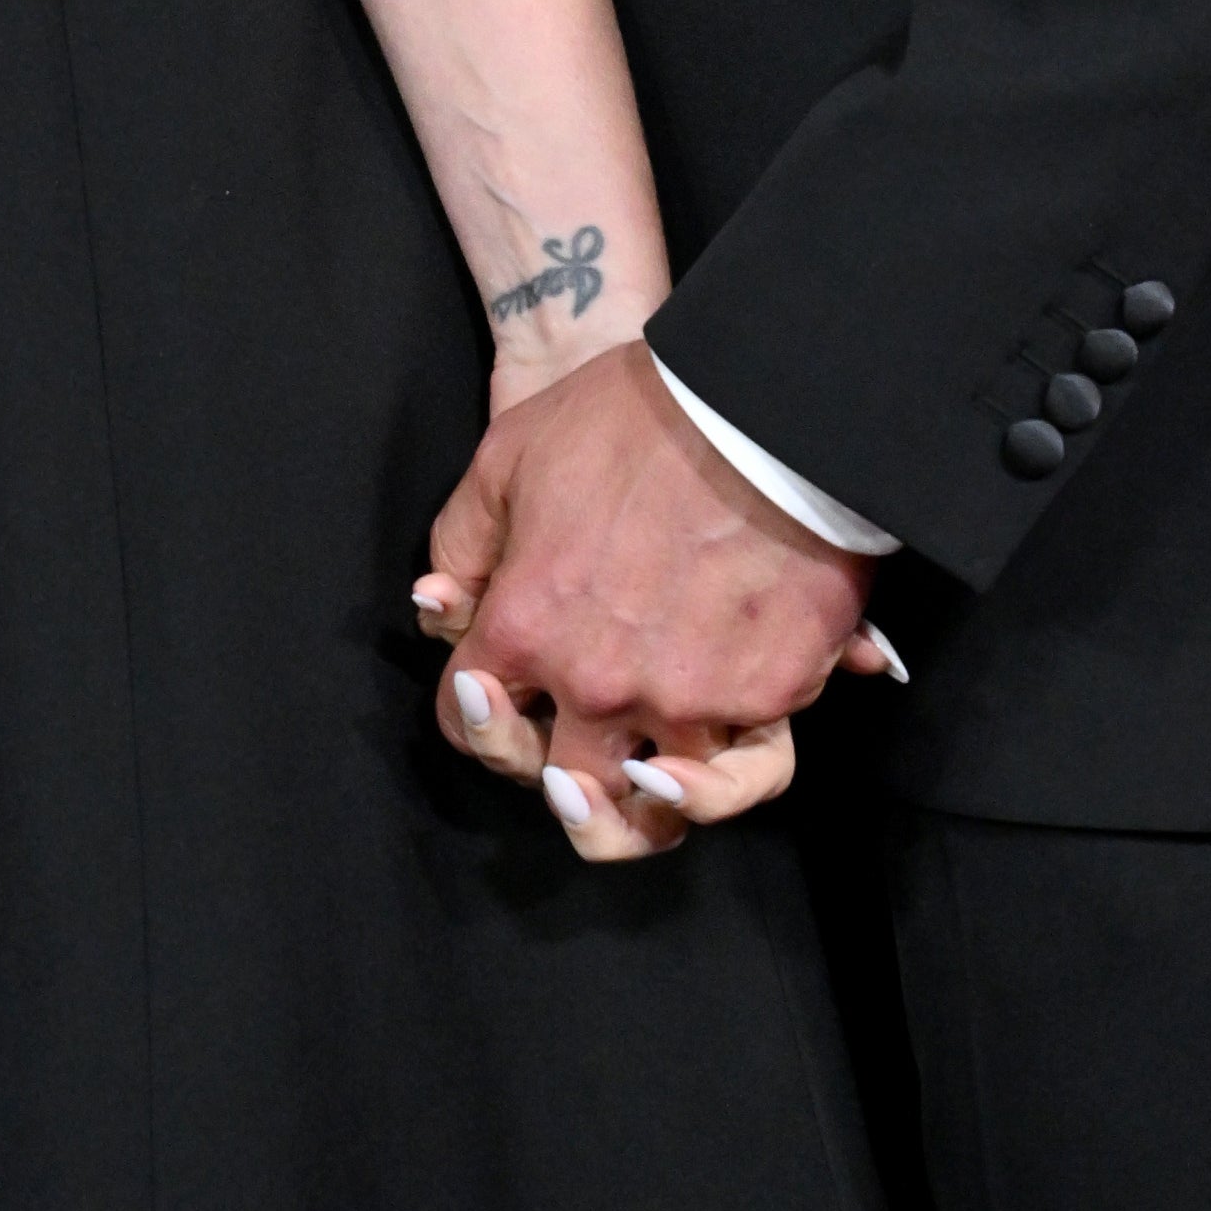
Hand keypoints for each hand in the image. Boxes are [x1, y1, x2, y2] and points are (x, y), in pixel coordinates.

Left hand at [412, 339, 890, 864]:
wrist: (757, 402)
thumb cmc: (629, 416)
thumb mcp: (508, 455)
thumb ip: (464, 542)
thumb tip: (443, 606)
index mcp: (524, 630)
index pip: (470, 724)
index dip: (481, 714)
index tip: (503, 697)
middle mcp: (598, 684)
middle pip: (565, 788)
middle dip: (562, 781)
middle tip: (576, 765)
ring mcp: (687, 700)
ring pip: (661, 809)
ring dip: (652, 805)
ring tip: (652, 784)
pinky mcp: (767, 695)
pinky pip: (749, 760)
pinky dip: (737, 763)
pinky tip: (724, 749)